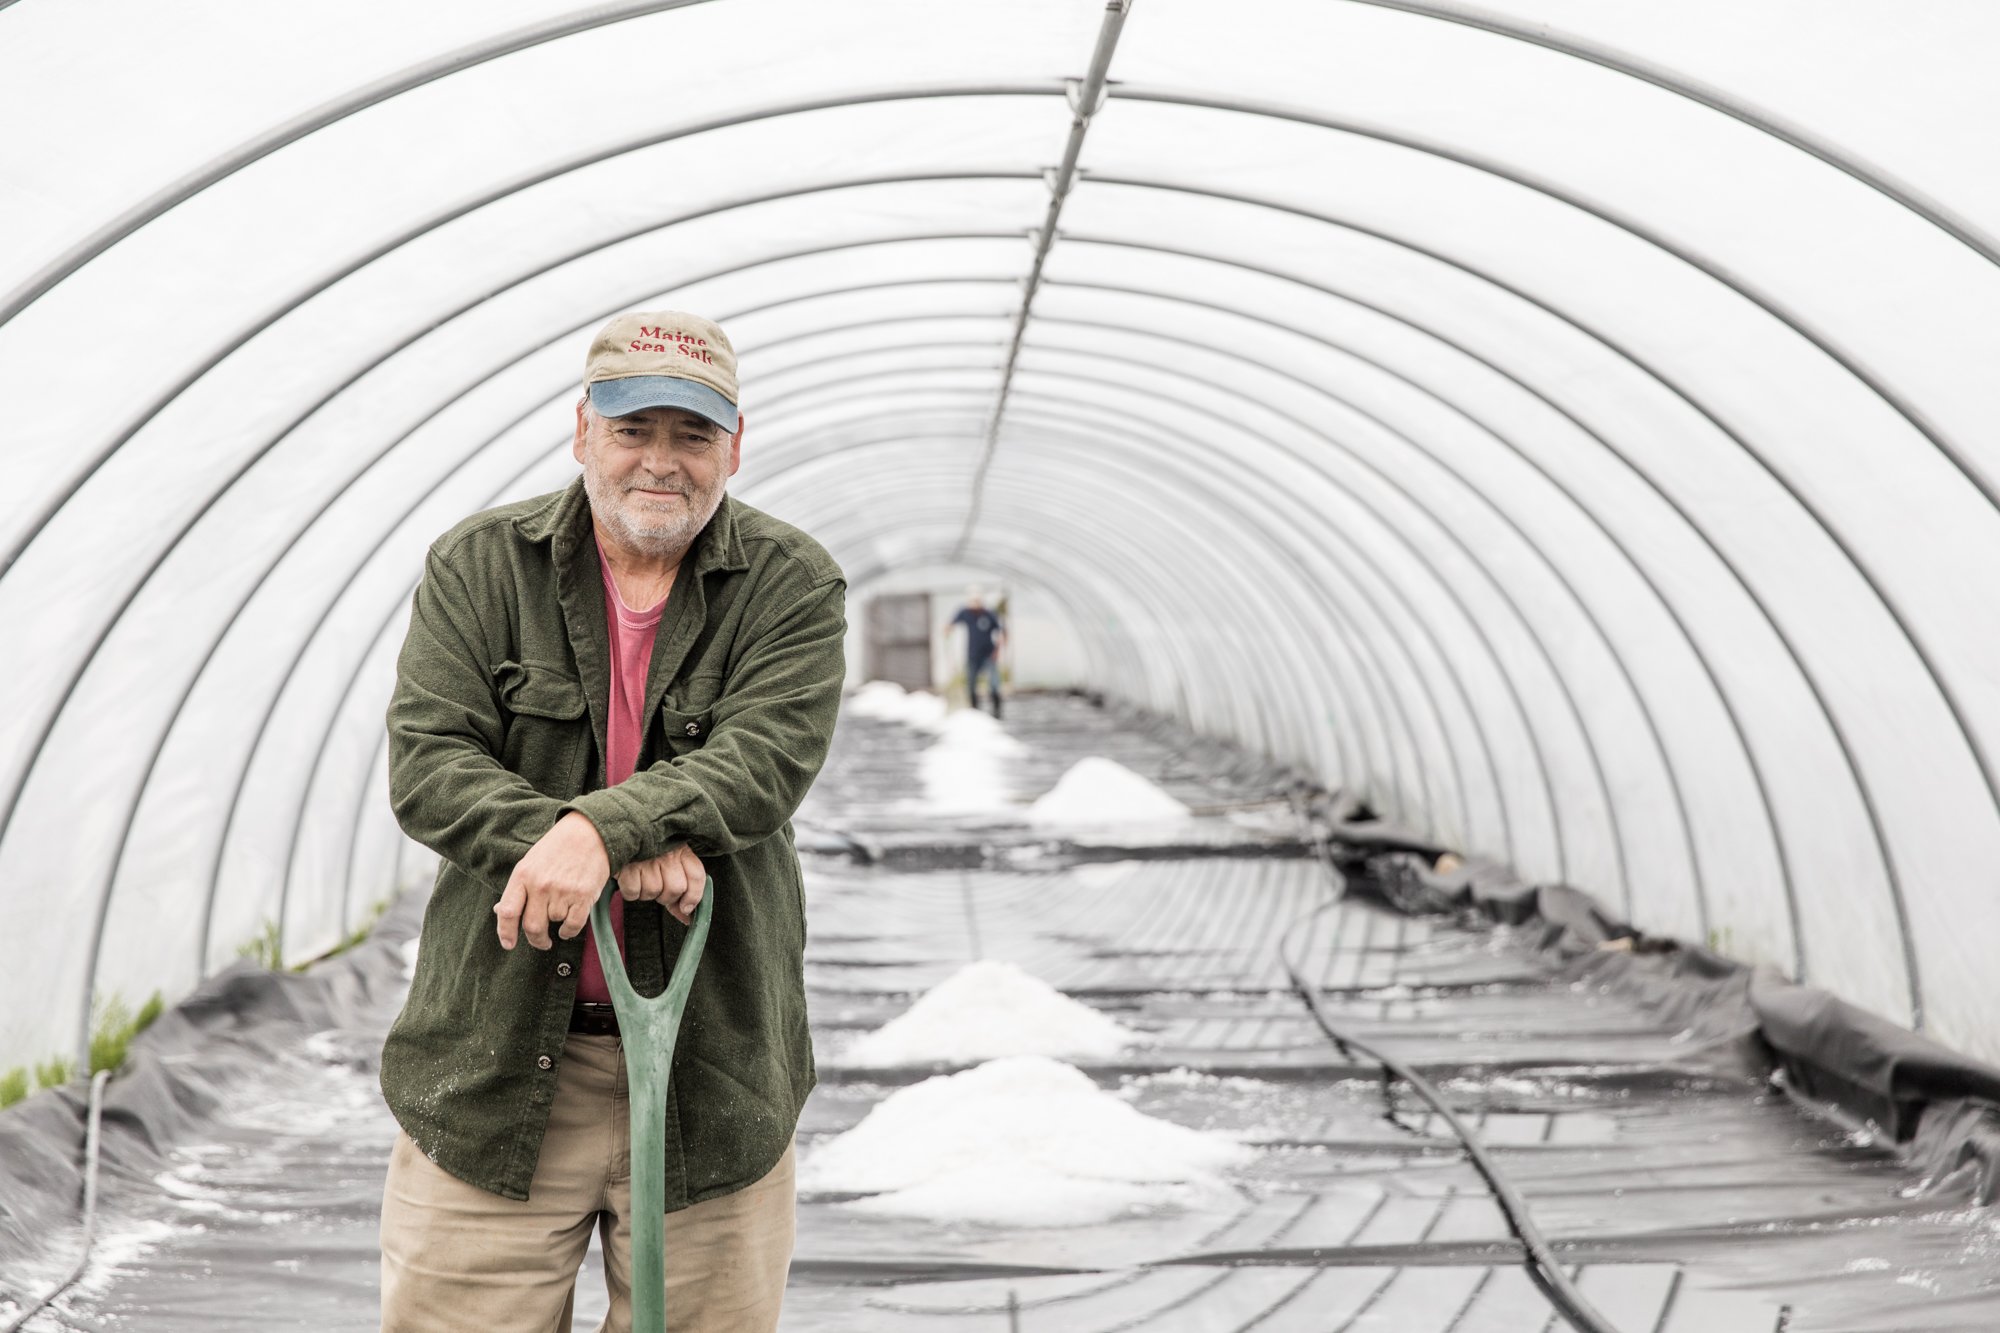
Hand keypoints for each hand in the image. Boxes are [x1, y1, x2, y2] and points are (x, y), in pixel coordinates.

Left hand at [495, 811, 609, 949]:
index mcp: (523, 875)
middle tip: (541, 942)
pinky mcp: (583, 896)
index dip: (505, 933)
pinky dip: (569, 931)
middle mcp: (540, 884)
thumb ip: (517, 889)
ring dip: (557, 925)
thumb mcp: (530, 863)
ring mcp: (562, 891)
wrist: (588, 832)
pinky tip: (569, 925)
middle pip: (531, 926)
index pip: (507, 912)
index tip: (509, 944)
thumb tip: (500, 912)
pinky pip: (573, 925)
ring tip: (562, 913)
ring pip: (554, 923)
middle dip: (536, 940)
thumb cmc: (557, 848)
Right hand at [615, 843, 707, 926]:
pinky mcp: (627, 864)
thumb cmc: (647, 855)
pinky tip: (629, 879)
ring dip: (646, 893)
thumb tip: (687, 916)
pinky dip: (630, 891)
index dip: (694, 896)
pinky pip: (633, 891)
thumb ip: (680, 890)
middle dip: (666, 897)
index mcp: (681, 850)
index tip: (686, 908)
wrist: (618, 837)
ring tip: (641, 879)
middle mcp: (666, 852)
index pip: (696, 875)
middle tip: (657, 888)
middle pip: (676, 888)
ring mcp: (647, 858)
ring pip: (653, 891)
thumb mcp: (668, 865)